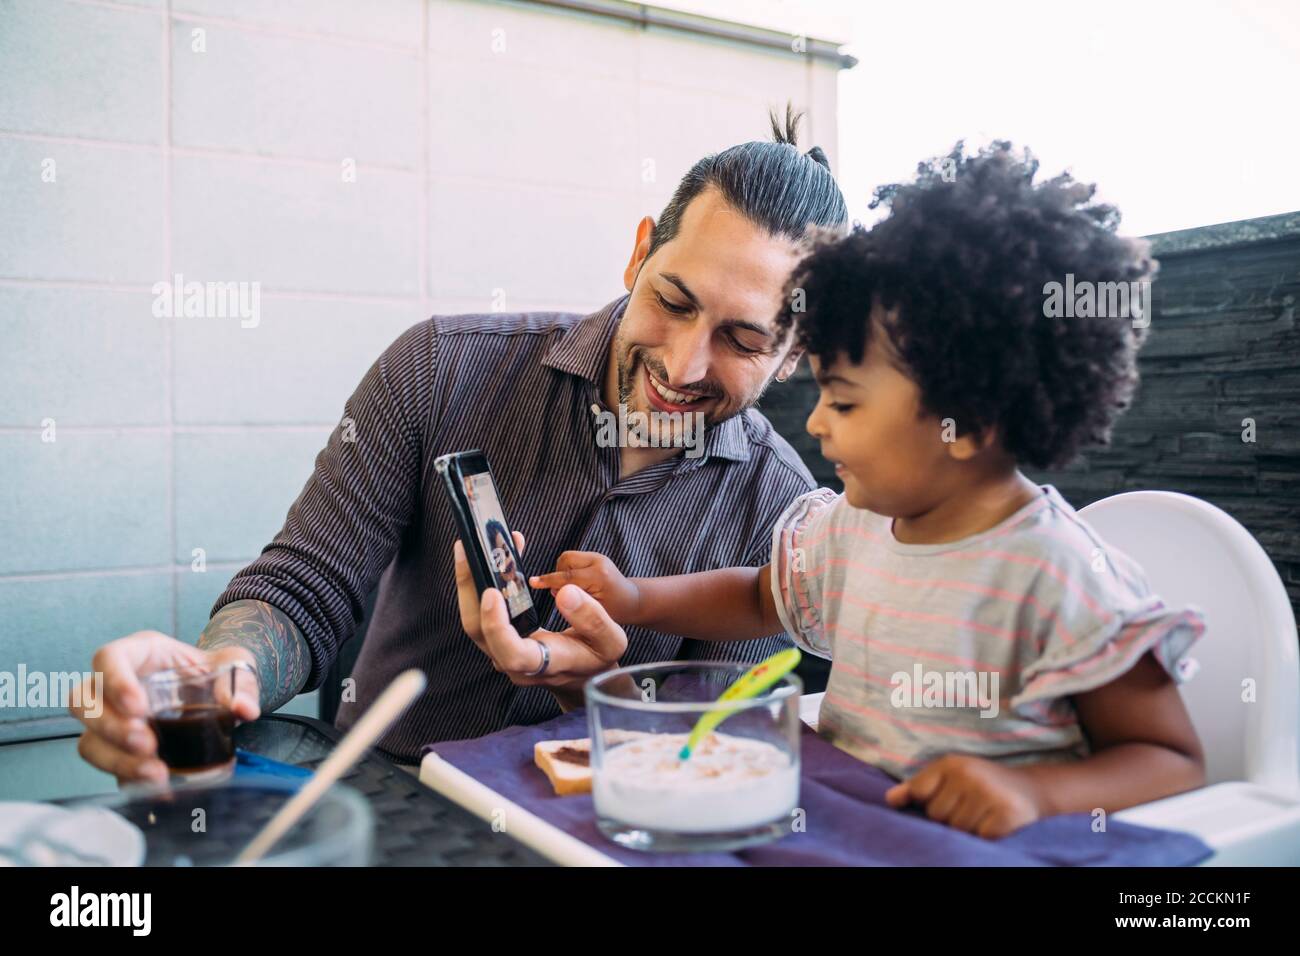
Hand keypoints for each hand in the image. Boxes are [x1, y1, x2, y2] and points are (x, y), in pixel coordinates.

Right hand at [69, 632, 259, 785]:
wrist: (217, 688)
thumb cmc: (216, 669)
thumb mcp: (235, 665)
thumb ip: (242, 684)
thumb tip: (244, 709)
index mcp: (140, 653)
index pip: (108, 658)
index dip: (115, 682)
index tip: (139, 707)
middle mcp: (116, 684)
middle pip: (84, 701)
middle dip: (111, 727)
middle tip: (147, 744)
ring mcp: (113, 717)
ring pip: (88, 738)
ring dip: (115, 759)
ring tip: (154, 771)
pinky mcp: (119, 748)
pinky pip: (109, 765)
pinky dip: (128, 778)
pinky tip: (156, 785)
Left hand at [453, 537, 627, 688]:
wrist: (581, 673)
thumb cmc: (596, 656)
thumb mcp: (611, 640)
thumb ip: (592, 619)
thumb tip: (566, 592)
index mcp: (544, 664)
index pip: (512, 654)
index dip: (497, 626)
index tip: (493, 593)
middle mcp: (514, 662)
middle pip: (478, 632)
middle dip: (469, 589)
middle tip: (470, 550)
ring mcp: (501, 652)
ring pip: (473, 621)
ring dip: (471, 582)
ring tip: (473, 547)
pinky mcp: (498, 640)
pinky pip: (480, 614)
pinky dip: (479, 585)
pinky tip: (488, 560)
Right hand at [528, 550, 641, 624]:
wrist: (631, 600)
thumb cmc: (616, 611)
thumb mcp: (596, 613)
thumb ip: (577, 602)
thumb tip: (556, 592)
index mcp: (599, 576)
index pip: (568, 576)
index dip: (548, 580)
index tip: (532, 583)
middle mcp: (598, 562)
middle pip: (565, 561)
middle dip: (557, 576)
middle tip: (560, 594)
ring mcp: (597, 557)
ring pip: (566, 558)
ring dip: (561, 572)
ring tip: (568, 591)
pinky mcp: (594, 557)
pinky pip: (572, 559)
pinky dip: (566, 570)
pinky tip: (573, 584)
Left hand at [884, 753, 1044, 838]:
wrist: (1029, 791)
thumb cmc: (979, 786)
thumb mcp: (948, 778)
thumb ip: (918, 787)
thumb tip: (890, 800)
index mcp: (951, 763)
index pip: (918, 792)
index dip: (930, 801)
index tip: (949, 797)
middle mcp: (969, 774)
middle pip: (936, 814)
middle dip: (951, 816)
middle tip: (972, 806)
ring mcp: (988, 793)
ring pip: (957, 829)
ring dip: (969, 827)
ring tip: (983, 814)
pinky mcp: (1006, 814)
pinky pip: (980, 837)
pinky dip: (986, 835)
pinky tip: (995, 822)